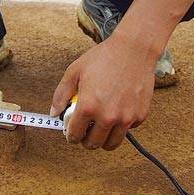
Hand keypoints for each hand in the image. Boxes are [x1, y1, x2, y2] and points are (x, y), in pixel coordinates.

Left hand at [49, 34, 156, 150]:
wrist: (134, 50)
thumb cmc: (103, 58)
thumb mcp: (75, 71)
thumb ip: (61, 94)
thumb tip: (54, 113)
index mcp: (88, 107)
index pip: (74, 135)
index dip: (70, 135)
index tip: (71, 132)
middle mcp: (108, 116)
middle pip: (93, 144)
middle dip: (85, 140)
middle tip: (84, 131)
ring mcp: (126, 118)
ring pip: (111, 144)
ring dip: (103, 139)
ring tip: (99, 128)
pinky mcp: (139, 116)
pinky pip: (127, 131)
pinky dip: (120, 127)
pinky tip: (116, 112)